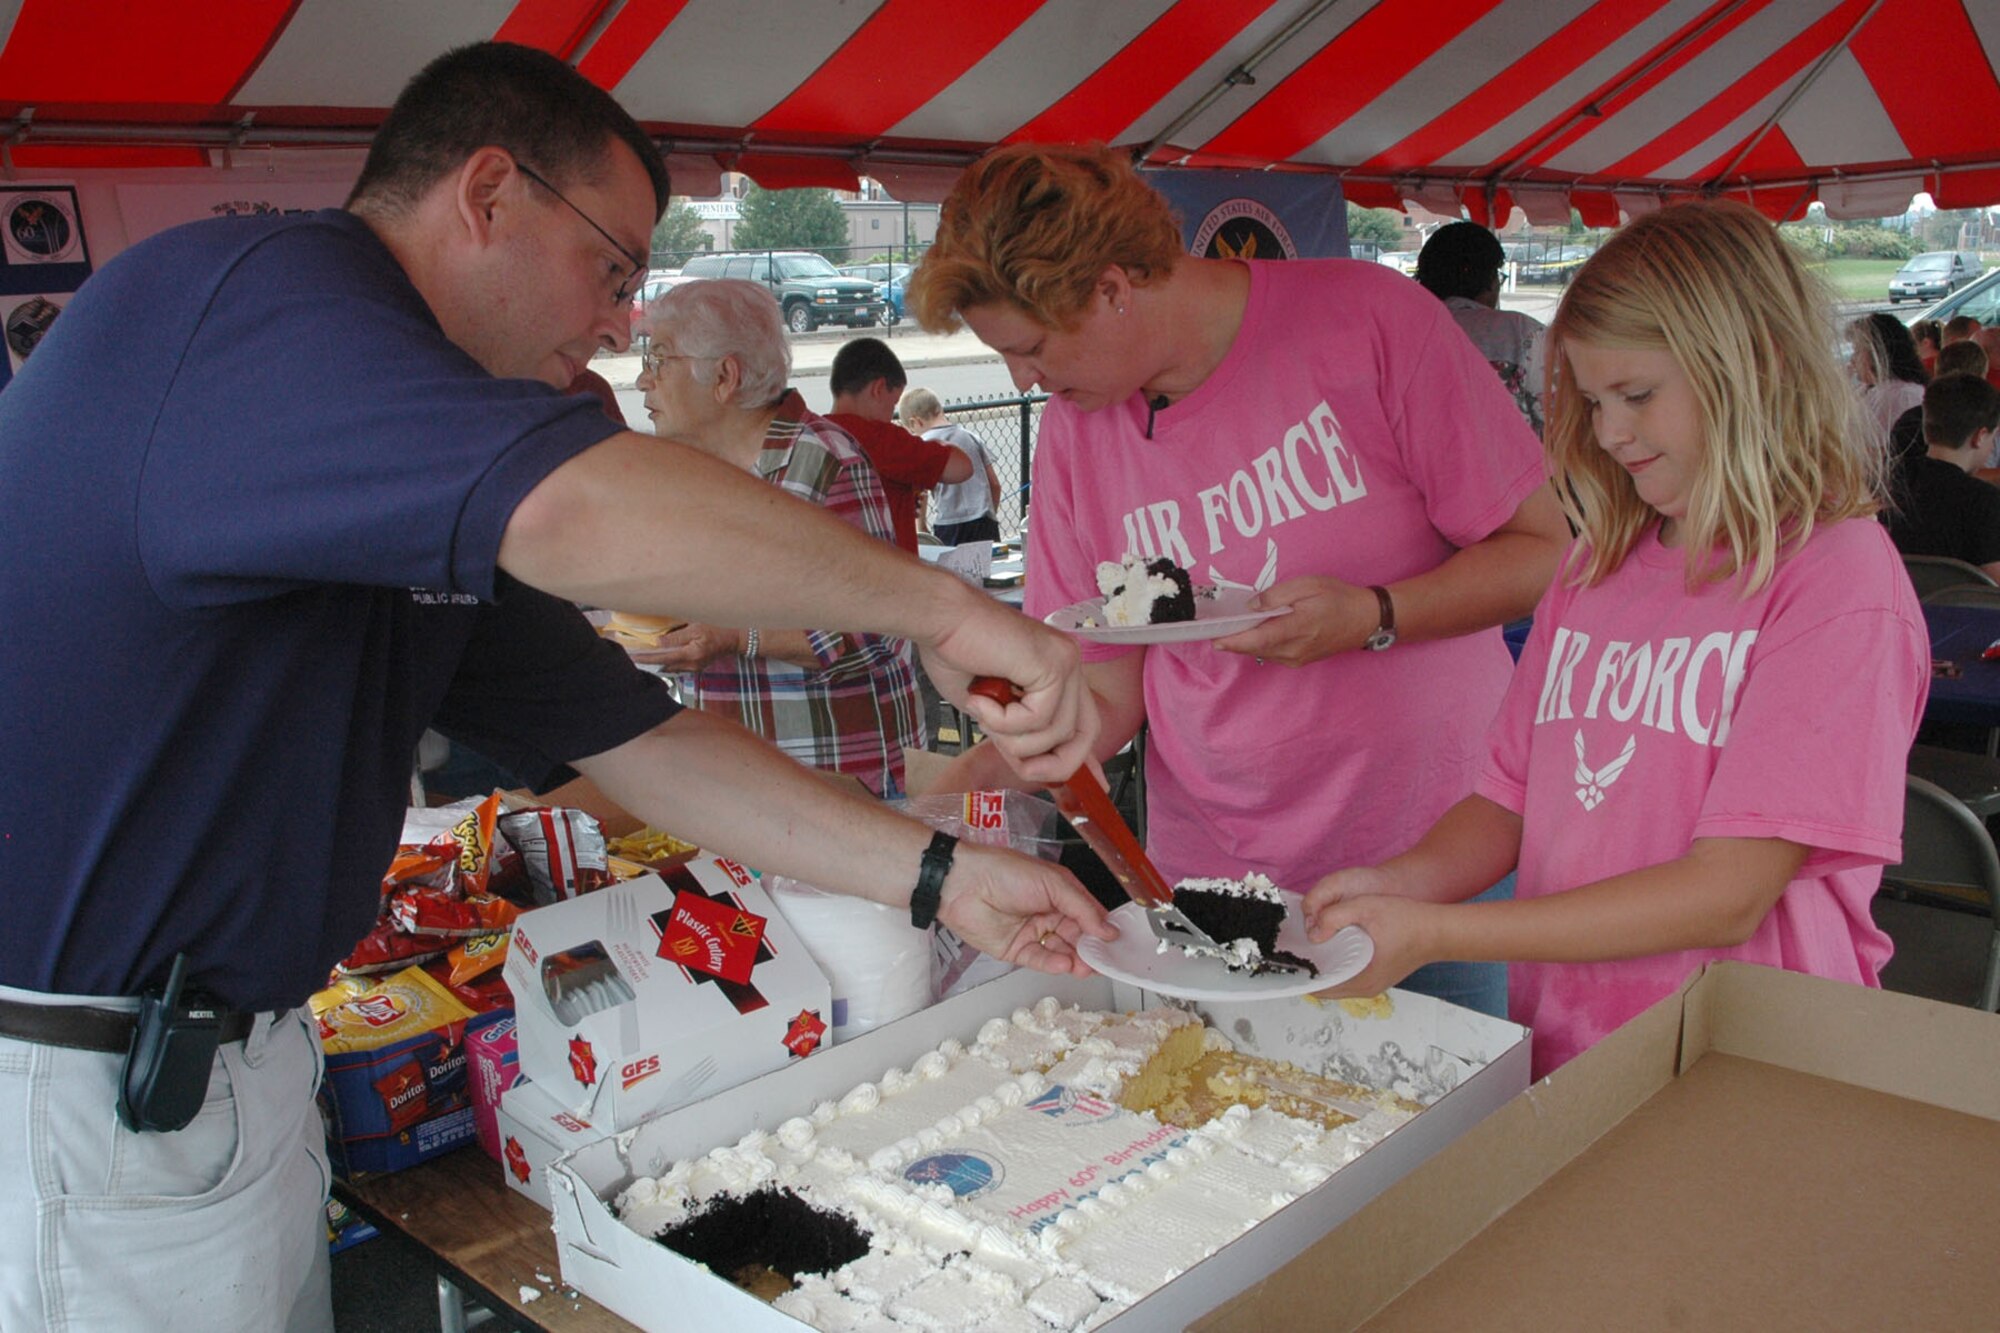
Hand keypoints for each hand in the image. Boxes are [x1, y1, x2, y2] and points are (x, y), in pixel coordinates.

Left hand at [635, 622, 742, 670]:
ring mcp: (694, 669)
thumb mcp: (696, 628)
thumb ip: (676, 636)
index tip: (633, 656)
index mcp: (691, 654)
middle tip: (633, 658)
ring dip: (656, 664)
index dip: (647, 657)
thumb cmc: (716, 629)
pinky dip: (666, 664)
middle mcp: (691, 665)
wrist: (733, 640)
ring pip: (670, 669)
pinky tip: (659, 659)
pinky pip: (676, 668)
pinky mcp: (695, 668)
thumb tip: (658, 642)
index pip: (663, 658)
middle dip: (649, 663)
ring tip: (643, 658)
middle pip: (664, 667)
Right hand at [922, 600, 1098, 782]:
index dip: (1083, 760)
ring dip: (1012, 738)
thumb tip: (1033, 768)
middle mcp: (1069, 664)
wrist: (939, 618)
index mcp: (1058, 670)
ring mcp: (1065, 663)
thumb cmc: (955, 653)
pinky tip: (981, 699)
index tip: (1085, 788)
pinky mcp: (1053, 665)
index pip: (1084, 723)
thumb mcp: (991, 709)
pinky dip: (1004, 721)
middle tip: (1023, 768)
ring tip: (982, 712)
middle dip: (1055, 763)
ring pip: (1056, 733)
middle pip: (1084, 734)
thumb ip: (1016, 734)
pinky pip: (1038, 719)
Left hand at [934, 841, 1118, 977]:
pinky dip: (1054, 963)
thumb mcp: (1053, 882)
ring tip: (1086, 966)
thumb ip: (1082, 908)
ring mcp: (1033, 933)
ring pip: (1061, 951)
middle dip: (1091, 950)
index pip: (1089, 915)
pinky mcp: (1016, 950)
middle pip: (1077, 937)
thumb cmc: (1004, 871)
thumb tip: (1107, 930)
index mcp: (1060, 893)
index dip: (1103, 929)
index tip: (1117, 944)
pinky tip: (1065, 964)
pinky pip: (1040, 960)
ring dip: (1075, 960)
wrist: (962, 883)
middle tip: (1103, 960)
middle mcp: (1048, 913)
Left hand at [1214, 576, 1376, 665]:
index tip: (1214, 638)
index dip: (1233, 641)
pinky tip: (1255, 632)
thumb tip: (1252, 606)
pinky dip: (1259, 645)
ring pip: (1262, 653)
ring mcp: (1297, 658)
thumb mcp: (1308, 585)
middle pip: (1255, 649)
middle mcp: (1295, 649)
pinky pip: (1272, 654)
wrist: (1365, 620)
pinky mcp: (1300, 660)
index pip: (1257, 639)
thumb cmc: (1338, 598)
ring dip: (1246, 643)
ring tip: (1232, 628)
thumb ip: (1277, 595)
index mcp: (1297, 629)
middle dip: (1234, 640)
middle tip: (1215, 629)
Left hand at [1300, 874, 1439, 999]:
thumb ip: (1336, 916)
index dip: (1300, 974)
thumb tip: (1313, 932)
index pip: (1319, 988)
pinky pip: (1348, 974)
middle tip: (1294, 947)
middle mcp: (1365, 988)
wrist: (1439, 929)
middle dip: (1308, 969)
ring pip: (1336, 980)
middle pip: (1325, 986)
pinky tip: (1330, 943)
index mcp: (1361, 981)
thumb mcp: (1367, 909)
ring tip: (1308, 944)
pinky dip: (1336, 962)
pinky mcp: (1376, 975)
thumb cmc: (1409, 921)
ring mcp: (1372, 984)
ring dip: (1322, 965)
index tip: (1287, 958)